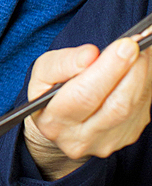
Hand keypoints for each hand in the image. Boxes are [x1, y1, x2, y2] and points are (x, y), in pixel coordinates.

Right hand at [23, 39, 151, 179]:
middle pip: (116, 105)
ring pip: (134, 106)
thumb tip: (90, 55)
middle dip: (132, 71)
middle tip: (138, 44)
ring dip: (142, 74)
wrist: (61, 122)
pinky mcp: (127, 136)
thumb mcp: (44, 71)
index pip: (84, 95)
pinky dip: (144, 82)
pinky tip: (139, 65)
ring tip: (142, 48)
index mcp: (54, 121)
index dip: (108, 69)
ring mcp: (107, 141)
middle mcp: (81, 139)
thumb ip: (63, 63)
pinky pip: (142, 107)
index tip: (125, 44)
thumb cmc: (51, 91)